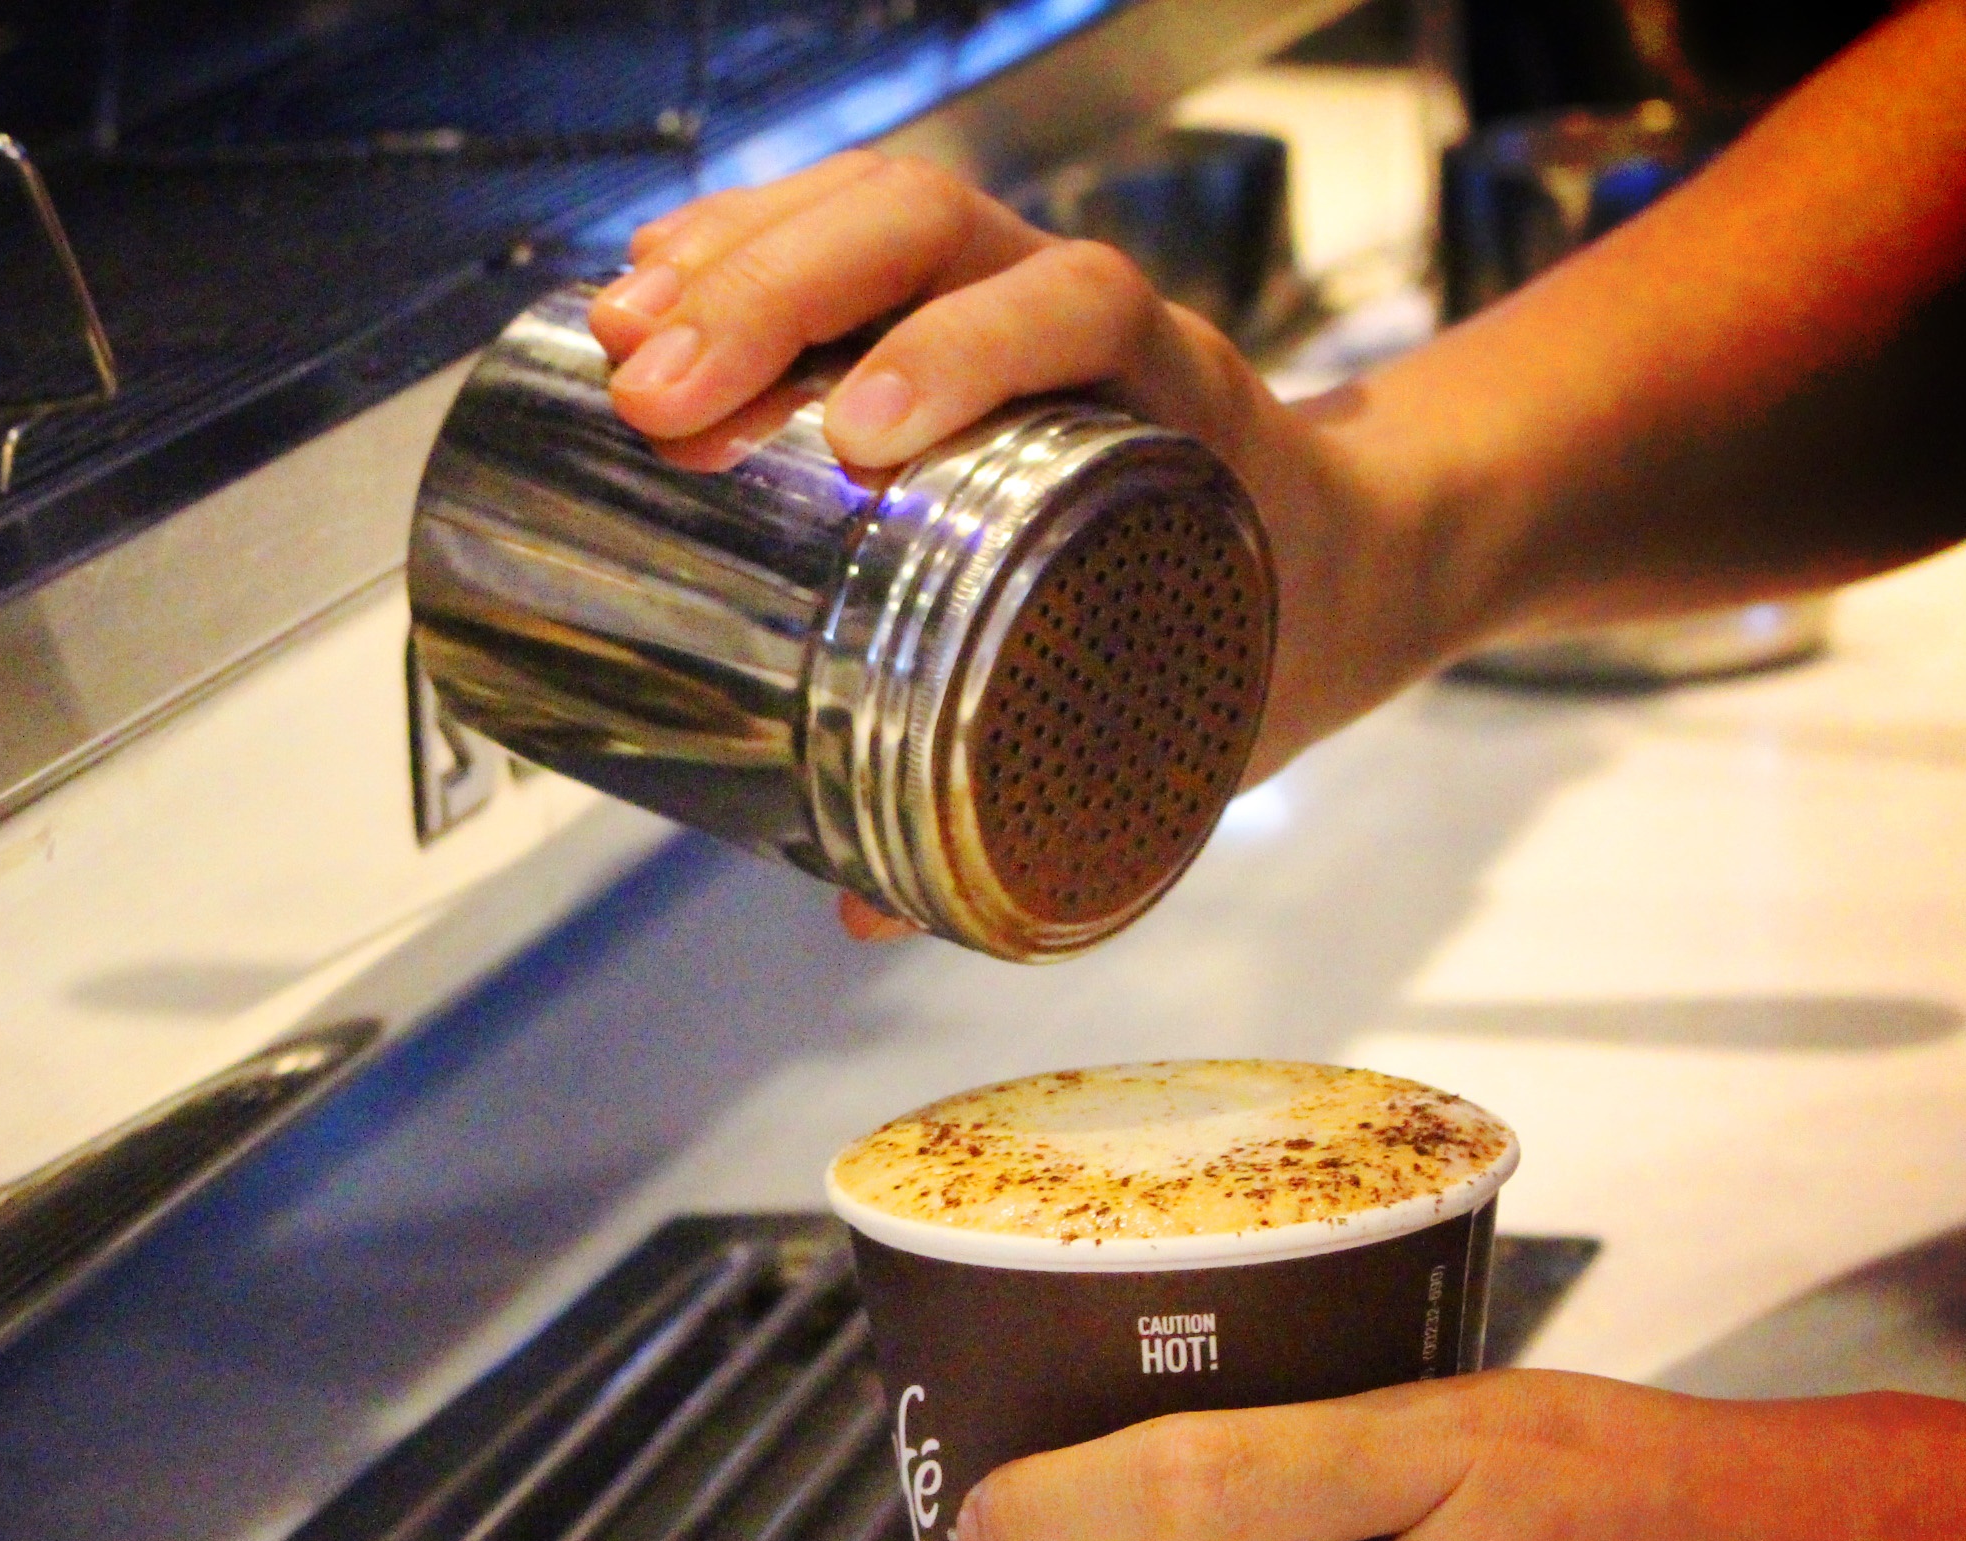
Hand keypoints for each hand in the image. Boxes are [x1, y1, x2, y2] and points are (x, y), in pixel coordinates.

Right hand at [588, 153, 1447, 781]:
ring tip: (620, 341)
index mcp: (1177, 398)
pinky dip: (735, 243)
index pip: (1079, 308)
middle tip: (662, 398)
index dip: (968, 348)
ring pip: (875, 207)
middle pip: (932, 228)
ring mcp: (1012, 285)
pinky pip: (842, 228)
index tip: (855, 439)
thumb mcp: (1186, 721)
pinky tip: (642, 294)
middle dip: (780, 292)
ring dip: (733, 257)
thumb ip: (1039, 811)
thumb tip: (862, 908)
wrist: (1346, 546)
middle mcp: (1088, 311)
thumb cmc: (1267, 625)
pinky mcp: (950, 297)